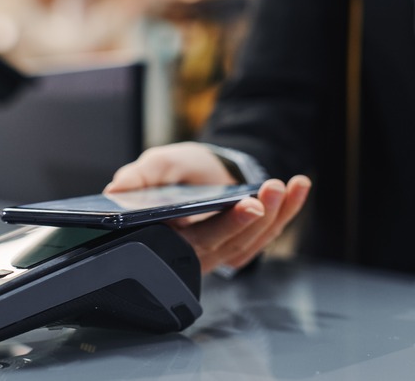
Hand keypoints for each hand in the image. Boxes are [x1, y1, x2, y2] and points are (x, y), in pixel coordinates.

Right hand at [104, 142, 311, 274]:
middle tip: (269, 192)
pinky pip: (269, 231)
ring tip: (284, 184)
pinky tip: (300, 186)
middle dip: (256, 218)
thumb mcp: (155, 166)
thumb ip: (138, 177)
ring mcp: (225, 248)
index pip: (197, 240)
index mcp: (170, 238)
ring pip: (254, 239)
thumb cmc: (175, 172)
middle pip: (232, 242)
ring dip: (275, 213)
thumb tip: (114, 191)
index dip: (225, 226)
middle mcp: (199, 250)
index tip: (247, 205)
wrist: (200, 167)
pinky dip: (289, 209)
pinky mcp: (246, 241)